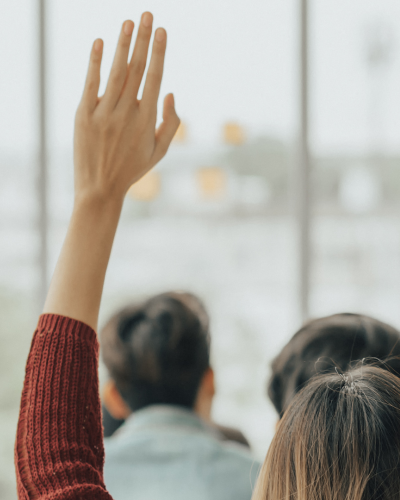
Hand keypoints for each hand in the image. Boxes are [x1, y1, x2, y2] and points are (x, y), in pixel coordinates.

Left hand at [74, 12, 179, 203]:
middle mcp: (126, 113)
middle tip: (147, 15)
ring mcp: (103, 113)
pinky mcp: (83, 115)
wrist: (100, 187)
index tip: (162, 31)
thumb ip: (170, 122)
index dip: (158, 52)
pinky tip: (100, 42)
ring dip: (122, 45)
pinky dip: (95, 62)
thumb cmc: (132, 169)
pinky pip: (90, 83)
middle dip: (143, 39)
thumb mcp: (159, 151)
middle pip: (136, 68)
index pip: (154, 78)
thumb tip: (169, 92)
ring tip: (129, 22)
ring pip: (115, 72)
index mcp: (147, 121)